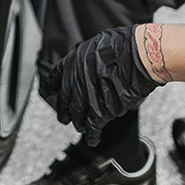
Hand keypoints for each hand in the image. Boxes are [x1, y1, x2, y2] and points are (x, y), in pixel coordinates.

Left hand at [38, 25, 162, 146]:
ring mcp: (86, 97)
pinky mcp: (101, 111)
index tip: (48, 93)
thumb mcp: (96, 44)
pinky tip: (92, 139)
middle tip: (64, 118)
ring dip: (78, 123)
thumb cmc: (122, 46)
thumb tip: (87, 63)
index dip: (50, 87)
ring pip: (77, 116)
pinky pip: (92, 127)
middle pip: (64, 102)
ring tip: (80, 127)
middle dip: (64, 112)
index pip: (54, 78)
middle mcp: (75, 81)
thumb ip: (87, 58)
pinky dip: (92, 135)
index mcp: (72, 62)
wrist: (136, 57)